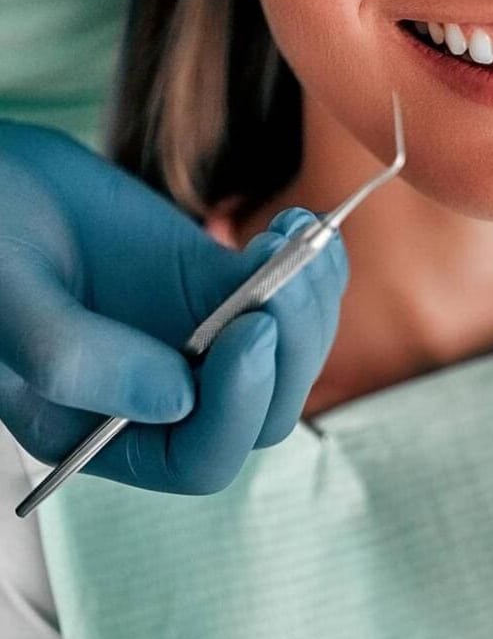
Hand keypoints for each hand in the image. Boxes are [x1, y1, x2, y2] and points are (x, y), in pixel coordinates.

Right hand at [0, 121, 347, 493]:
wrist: (1, 179)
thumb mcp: (4, 298)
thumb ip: (71, 358)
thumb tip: (177, 400)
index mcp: (104, 429)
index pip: (200, 459)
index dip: (238, 407)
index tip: (250, 330)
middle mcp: (164, 396)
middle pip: (266, 410)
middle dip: (291, 345)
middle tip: (288, 272)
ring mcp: (201, 341)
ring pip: (292, 355)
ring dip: (311, 300)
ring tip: (296, 236)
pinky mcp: (222, 289)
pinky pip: (293, 298)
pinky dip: (314, 265)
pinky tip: (296, 224)